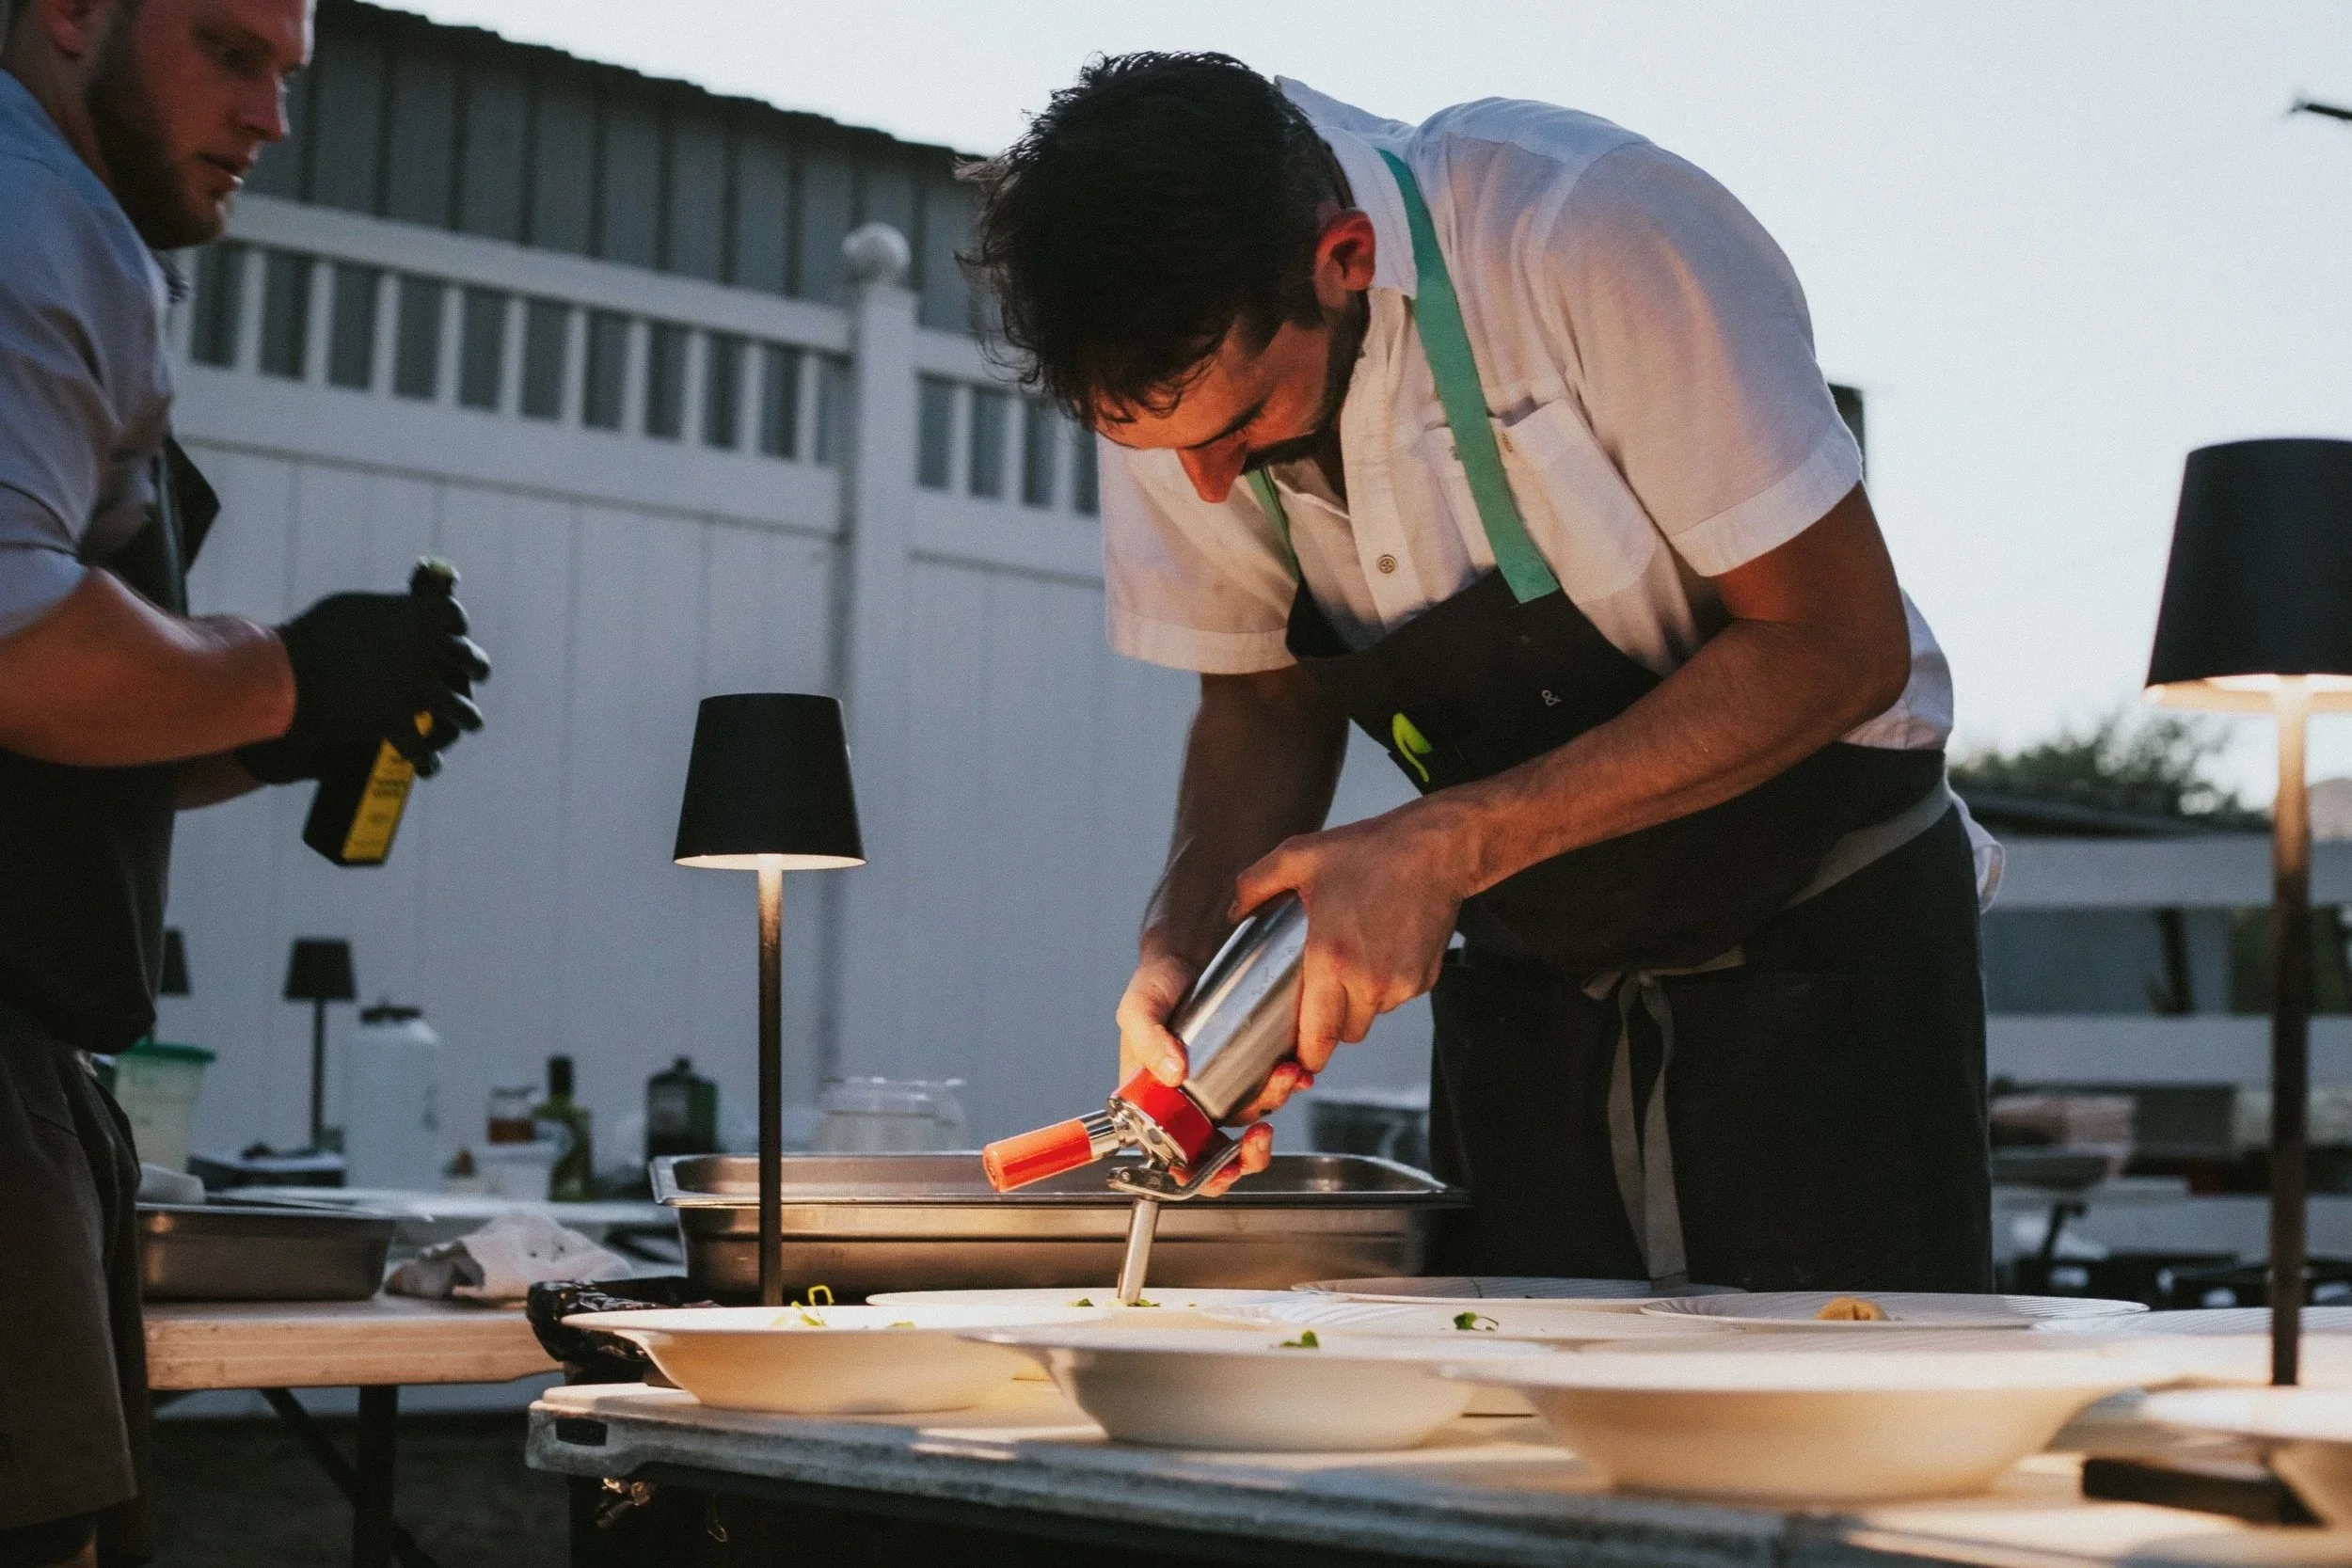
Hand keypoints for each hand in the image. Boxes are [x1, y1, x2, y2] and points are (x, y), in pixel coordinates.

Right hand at [259, 584, 490, 765]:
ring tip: (468, 722)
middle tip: (475, 674)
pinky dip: (426, 760)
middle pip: (471, 662)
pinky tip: (429, 766)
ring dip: (465, 718)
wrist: (287, 672)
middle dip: (475, 669)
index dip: (456, 627)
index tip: (454, 633)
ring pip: (461, 710)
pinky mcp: (399, 722)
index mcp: (420, 614)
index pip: (453, 618)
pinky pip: (422, 748)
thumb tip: (397, 617)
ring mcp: (418, 688)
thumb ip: (387, 616)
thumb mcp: (355, 611)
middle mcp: (429, 651)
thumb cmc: (313, 635)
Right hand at [1116, 950, 1304, 1199]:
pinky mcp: (1253, 1063)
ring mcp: (1225, 1084)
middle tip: (1261, 1138)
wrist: (1192, 945)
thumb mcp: (1140, 1006)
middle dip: (1249, 1152)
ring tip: (1285, 1075)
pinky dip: (1289, 1082)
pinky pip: (1275, 1085)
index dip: (1203, 1174)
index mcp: (1158, 1103)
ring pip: (1255, 1115)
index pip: (1178, 1158)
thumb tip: (1172, 1073)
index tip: (1225, 1168)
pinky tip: (1296, 1068)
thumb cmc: (1158, 981)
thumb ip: (1147, 1037)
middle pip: (1224, 1149)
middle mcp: (1193, 1101)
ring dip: (1274, 1103)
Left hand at [1227, 801, 1470, 1109]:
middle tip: (1320, 997)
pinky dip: (1385, 987)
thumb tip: (1233, 913)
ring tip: (1352, 962)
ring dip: (1358, 1004)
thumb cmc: (1369, 852)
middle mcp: (1368, 981)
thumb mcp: (1298, 857)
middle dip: (1330, 1025)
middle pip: (1344, 1035)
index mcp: (1330, 959)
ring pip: (1371, 1016)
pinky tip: (1380, 951)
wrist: (1435, 850)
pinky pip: (1396, 999)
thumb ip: (1254, 885)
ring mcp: (1400, 984)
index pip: (1316, 1038)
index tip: (1295, 1055)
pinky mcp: (1424, 980)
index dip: (1304, 1054)